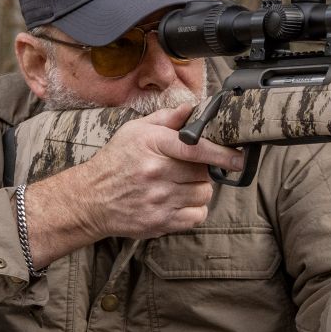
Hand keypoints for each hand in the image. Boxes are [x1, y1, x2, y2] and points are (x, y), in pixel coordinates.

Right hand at [26, 104, 244, 264]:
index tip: (240, 157)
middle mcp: (156, 173)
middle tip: (188, 168)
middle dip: (202, 169)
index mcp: (152, 145)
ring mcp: (158, 200)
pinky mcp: (160, 222)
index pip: (195, 148)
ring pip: (203, 194)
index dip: (221, 153)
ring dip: (198, 189)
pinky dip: (194, 210)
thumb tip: (193, 108)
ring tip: (180, 184)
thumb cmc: (116, 161)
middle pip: (203, 172)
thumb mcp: (135, 131)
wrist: (90, 199)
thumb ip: (166, 120)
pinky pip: (196, 216)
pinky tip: (179, 201)